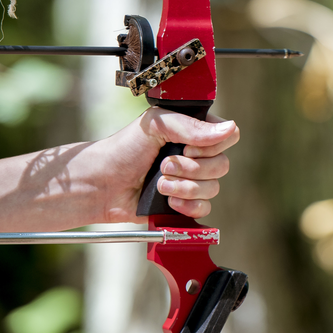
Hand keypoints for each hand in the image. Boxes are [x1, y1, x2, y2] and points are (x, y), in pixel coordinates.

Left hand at [98, 108, 239, 221]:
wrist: (102, 183)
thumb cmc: (124, 149)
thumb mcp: (156, 124)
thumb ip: (192, 126)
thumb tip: (230, 130)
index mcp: (193, 131)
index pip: (229, 136)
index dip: (212, 145)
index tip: (187, 146)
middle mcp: (196, 155)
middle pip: (223, 165)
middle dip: (192, 168)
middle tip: (164, 165)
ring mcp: (191, 180)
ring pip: (213, 188)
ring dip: (184, 187)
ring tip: (159, 183)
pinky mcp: (184, 203)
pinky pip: (204, 208)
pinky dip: (187, 205)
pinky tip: (167, 200)